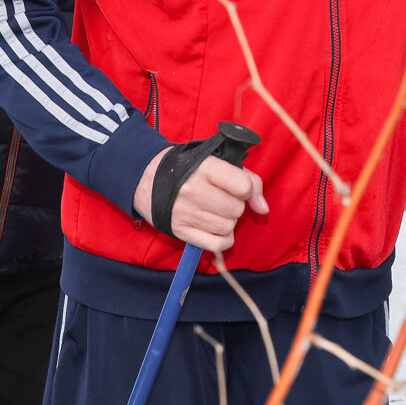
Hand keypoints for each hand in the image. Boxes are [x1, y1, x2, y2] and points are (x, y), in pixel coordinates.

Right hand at [133, 148, 267, 250]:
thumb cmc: (183, 166)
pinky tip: (215, 228)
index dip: (245, 189)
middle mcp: (194, 190)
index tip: (236, 186)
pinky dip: (222, 239)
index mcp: (203, 167)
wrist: (142, 176)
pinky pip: (216, 244)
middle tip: (221, 197)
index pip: (243, 186)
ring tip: (214, 210)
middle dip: (234, 205)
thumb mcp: (212, 160)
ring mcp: (186, 213)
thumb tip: (263, 208)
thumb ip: (245, 178)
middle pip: (236, 209)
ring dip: (227, 221)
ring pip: (228, 227)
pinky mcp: (180, 231)